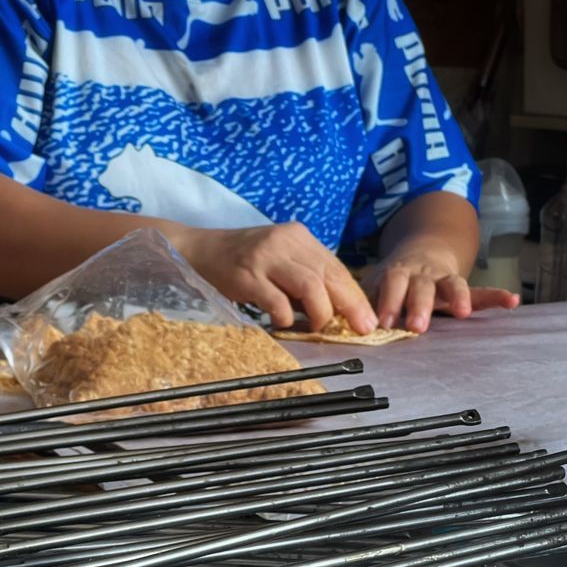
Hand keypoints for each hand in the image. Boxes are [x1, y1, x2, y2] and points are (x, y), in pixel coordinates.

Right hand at [175, 221, 378, 335]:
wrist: (198, 250)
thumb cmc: (240, 262)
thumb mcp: (278, 261)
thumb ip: (303, 278)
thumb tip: (333, 310)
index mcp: (299, 237)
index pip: (336, 267)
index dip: (355, 295)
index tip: (368, 319)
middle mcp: (286, 242)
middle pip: (329, 274)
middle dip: (349, 305)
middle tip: (361, 328)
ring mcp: (266, 257)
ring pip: (310, 285)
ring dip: (319, 313)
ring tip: (316, 328)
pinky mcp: (247, 275)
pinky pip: (277, 300)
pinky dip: (286, 317)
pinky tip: (282, 324)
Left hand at [363, 243, 519, 333]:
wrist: (418, 253)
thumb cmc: (391, 281)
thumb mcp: (373, 286)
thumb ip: (364, 304)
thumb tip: (343, 325)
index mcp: (398, 273)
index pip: (393, 284)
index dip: (390, 301)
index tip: (385, 322)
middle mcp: (423, 274)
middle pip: (422, 286)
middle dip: (420, 305)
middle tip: (416, 326)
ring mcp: (444, 279)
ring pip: (452, 285)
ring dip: (458, 297)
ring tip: (463, 313)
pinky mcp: (462, 288)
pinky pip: (481, 291)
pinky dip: (497, 296)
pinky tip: (512, 301)